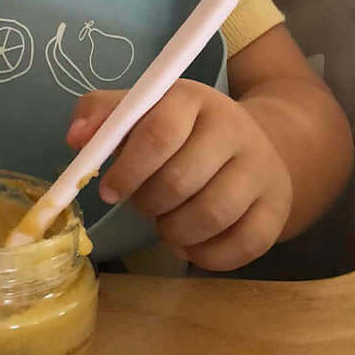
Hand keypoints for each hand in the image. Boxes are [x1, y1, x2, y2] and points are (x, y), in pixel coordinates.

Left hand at [68, 80, 292, 270]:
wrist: (249, 142)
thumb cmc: (178, 128)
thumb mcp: (141, 109)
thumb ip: (102, 116)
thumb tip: (76, 140)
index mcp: (192, 99)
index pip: (158, 134)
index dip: (127, 170)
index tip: (108, 191)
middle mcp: (234, 129)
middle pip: (180, 181)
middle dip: (148, 204)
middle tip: (142, 205)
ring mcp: (262, 169)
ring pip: (211, 216)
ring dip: (174, 231)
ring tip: (164, 223)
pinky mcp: (278, 208)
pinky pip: (243, 245)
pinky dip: (206, 255)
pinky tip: (190, 243)